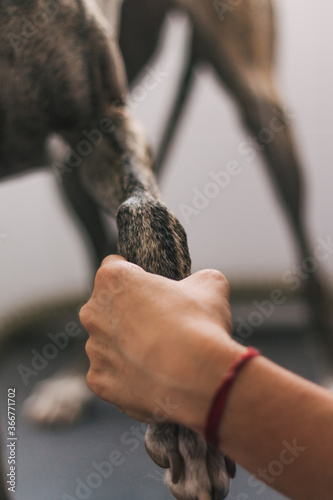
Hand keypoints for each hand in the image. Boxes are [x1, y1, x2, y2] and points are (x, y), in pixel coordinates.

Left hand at [80, 256, 243, 434]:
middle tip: (160, 325)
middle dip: (128, 313)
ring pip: (107, 343)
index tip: (151, 289)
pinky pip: (109, 375)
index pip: (115, 267)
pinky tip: (152, 377)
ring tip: (159, 356)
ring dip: (126, 346)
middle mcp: (94, 313)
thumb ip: (195, 279)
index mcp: (113, 280)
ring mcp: (94, 349)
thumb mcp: (209, 286)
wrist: (199, 379)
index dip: (136, 276)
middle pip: (107, 308)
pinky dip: (126, 377)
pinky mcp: (98, 381)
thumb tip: (200, 285)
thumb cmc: (201, 326)